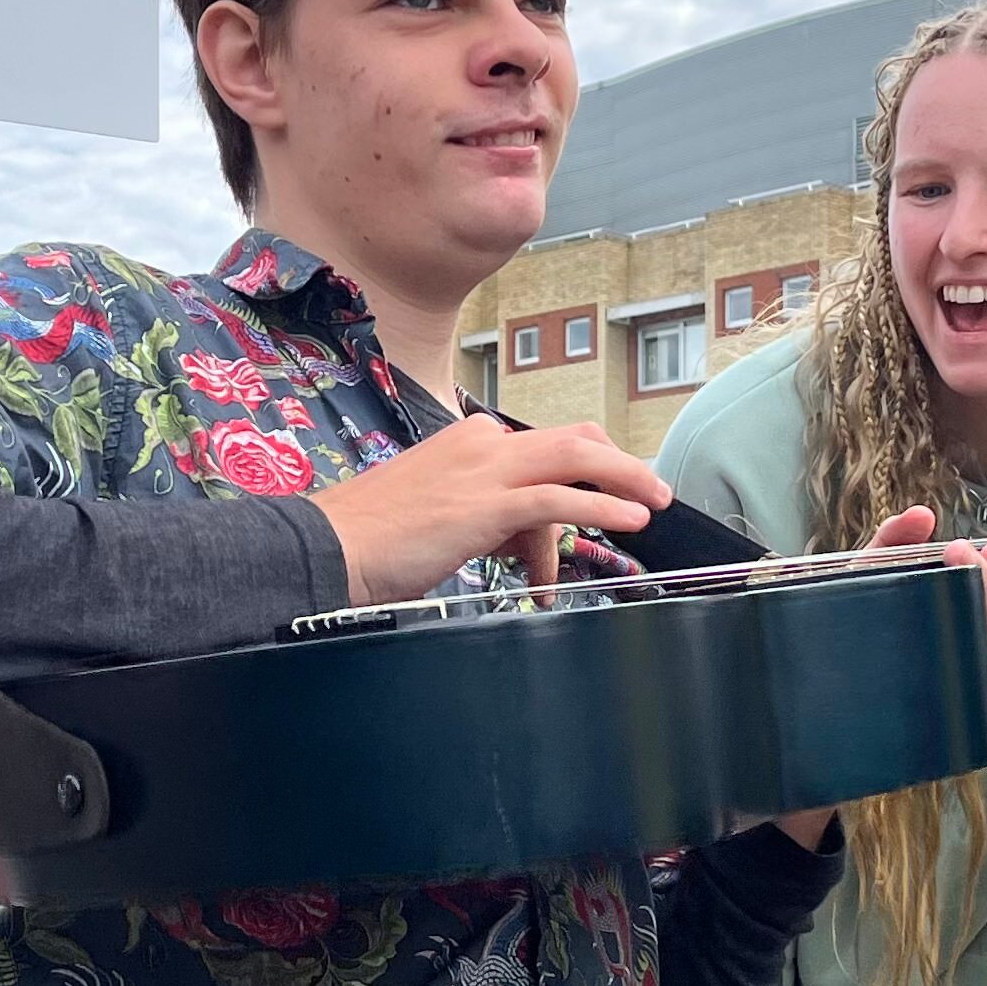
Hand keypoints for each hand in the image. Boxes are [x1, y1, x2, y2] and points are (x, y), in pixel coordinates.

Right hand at [312, 416, 667, 604]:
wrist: (331, 547)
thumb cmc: (372, 538)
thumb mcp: (434, 511)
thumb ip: (478, 512)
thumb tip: (513, 539)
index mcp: (466, 440)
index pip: (540, 447)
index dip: (579, 474)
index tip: (601, 501)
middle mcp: (480, 443)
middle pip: (571, 438)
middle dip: (617, 461)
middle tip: (651, 487)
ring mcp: (484, 470)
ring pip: (575, 458)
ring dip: (624, 478)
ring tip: (655, 501)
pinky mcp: (487, 504)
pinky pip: (559, 499)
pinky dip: (601, 506)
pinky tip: (627, 519)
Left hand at [774, 508, 986, 848]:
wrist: (793, 703)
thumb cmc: (838, 640)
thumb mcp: (861, 584)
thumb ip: (891, 544)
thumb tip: (922, 516)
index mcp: (968, 631)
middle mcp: (970, 668)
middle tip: (961, 555)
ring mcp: (958, 706)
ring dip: (982, 633)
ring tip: (948, 603)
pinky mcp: (941, 742)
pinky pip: (976, 728)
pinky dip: (974, 704)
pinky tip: (950, 682)